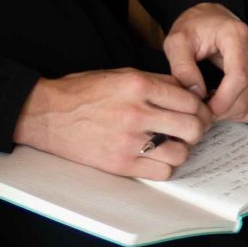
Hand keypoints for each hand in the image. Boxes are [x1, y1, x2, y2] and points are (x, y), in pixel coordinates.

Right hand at [14, 68, 213, 177]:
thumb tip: (189, 92)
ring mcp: (129, 141)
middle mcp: (136, 112)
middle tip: (191, 130)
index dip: (200, 108)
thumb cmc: (83, 92)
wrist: (47, 114)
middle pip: (192, 127)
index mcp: (137, 85)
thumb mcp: (120, 75)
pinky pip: (162, 172)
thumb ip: (155, 82)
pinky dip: (165, 166)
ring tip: (171, 144)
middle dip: (197, 129)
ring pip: (181, 153)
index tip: (198, 113)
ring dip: (181, 149)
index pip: (189, 100)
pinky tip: (155, 157)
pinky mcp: (121, 164)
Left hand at [163, 2, 247, 122]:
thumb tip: (197, 94)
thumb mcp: (176, 42)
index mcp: (237, 35)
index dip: (222, 101)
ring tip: (207, 104)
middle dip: (222, 110)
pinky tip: (219, 102)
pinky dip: (237, 111)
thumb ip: (182, 68)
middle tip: (199, 111)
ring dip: (228, 113)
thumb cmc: (193, 28)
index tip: (203, 110)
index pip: (239, 78)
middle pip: (246, 94)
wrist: (210, 19)